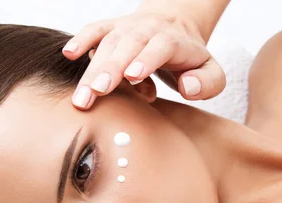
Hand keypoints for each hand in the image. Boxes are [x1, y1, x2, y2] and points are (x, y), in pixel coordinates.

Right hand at [62, 11, 226, 109]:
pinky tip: (69, 54)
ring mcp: (128, 28)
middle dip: (111, 68)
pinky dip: (82, 39)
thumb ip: (207, 83)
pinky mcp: (113, 29)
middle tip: (97, 92)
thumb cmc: (192, 59)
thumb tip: (188, 87)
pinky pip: (95, 29)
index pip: (161, 46)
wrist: (177, 26)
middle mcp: (149, 30)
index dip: (147, 58)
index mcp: (175, 40)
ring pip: (109, 43)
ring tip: (82, 96)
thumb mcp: (212, 73)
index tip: (133, 76)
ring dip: (93, 68)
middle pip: (128, 45)